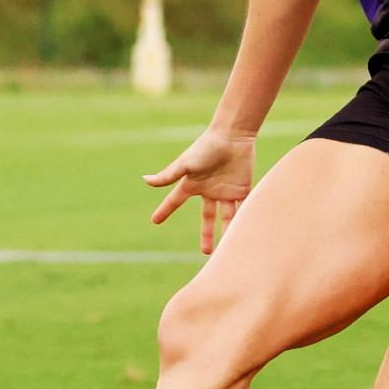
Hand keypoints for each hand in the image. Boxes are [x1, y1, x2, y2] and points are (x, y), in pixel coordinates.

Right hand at [143, 128, 255, 254]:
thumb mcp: (185, 164)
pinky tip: (243, 235)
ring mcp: (225, 191)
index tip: (154, 221)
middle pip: (207, 218)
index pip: (175, 201)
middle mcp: (209, 190)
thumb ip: (168, 176)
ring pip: (226, 217)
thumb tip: (145, 180)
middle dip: (206, 234)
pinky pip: (241, 208)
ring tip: (227, 249)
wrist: (233, 136)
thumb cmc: (206, 147)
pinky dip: (242, 221)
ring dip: (226, 232)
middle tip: (206, 252)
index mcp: (192, 184)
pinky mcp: (241, 189)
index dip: (165, 211)